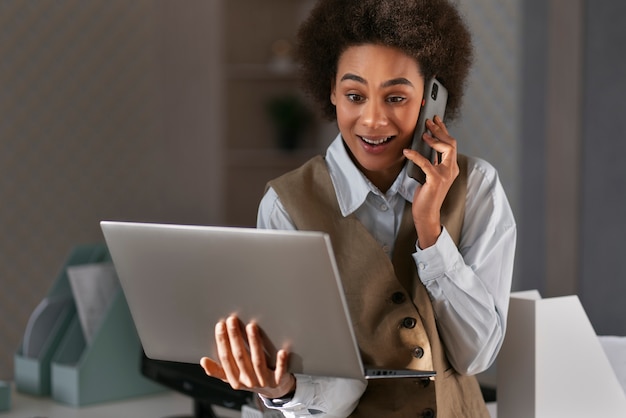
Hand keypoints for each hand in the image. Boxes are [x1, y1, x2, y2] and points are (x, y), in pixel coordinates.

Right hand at [200, 314, 295, 398]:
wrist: (275, 391)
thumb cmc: (252, 379)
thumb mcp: (233, 377)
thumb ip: (218, 370)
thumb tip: (203, 361)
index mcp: (235, 380)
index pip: (225, 358)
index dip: (222, 342)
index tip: (220, 325)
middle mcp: (248, 381)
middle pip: (240, 357)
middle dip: (235, 337)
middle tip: (232, 320)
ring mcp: (264, 382)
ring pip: (257, 361)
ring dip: (254, 343)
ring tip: (251, 326)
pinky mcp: (279, 381)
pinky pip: (280, 372)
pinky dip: (281, 362)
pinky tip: (281, 351)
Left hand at [403, 116, 458, 247]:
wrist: (426, 213)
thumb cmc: (426, 194)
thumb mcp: (430, 174)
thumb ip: (432, 162)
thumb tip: (424, 146)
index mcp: (451, 167)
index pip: (451, 144)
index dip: (444, 131)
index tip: (436, 121)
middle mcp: (451, 170)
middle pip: (451, 143)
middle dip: (440, 130)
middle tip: (429, 122)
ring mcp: (445, 175)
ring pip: (446, 149)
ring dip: (434, 139)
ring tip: (423, 134)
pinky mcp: (435, 180)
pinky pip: (426, 163)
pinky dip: (416, 156)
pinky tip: (407, 152)